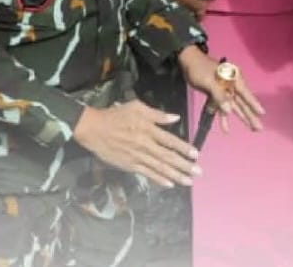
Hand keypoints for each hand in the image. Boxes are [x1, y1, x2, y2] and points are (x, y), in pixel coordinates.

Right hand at [73, 100, 199, 187]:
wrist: (94, 129)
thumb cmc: (116, 115)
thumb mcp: (137, 107)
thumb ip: (157, 114)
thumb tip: (175, 118)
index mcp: (148, 130)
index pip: (171, 141)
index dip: (184, 148)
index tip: (196, 154)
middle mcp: (145, 145)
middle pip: (168, 157)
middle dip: (184, 165)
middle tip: (198, 172)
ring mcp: (138, 157)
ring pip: (160, 168)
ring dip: (175, 175)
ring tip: (188, 181)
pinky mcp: (130, 165)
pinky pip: (147, 174)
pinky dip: (158, 179)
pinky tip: (170, 184)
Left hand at [179, 48, 264, 132]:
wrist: (187, 61)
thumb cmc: (199, 68)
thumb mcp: (209, 81)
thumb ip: (219, 95)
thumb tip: (229, 111)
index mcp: (233, 78)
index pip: (245, 93)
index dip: (253, 104)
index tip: (262, 113)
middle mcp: (231, 85)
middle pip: (242, 102)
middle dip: (250, 115)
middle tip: (258, 128)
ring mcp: (224, 90)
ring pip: (234, 106)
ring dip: (241, 117)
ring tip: (252, 129)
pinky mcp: (216, 94)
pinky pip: (221, 107)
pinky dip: (223, 117)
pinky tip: (226, 129)